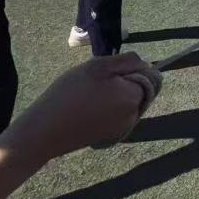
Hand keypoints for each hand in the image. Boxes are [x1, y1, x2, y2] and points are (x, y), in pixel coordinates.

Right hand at [0, 54, 162, 161]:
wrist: (45, 131)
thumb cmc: (70, 93)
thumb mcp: (98, 66)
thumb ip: (128, 61)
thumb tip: (147, 64)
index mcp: (134, 97)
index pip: (153, 77)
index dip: (136, 68)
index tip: (112, 70)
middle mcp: (134, 117)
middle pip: (143, 91)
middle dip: (127, 82)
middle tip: (98, 81)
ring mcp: (123, 130)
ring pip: (129, 103)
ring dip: (117, 94)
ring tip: (90, 93)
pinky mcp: (110, 137)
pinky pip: (118, 116)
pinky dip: (109, 108)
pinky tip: (88, 107)